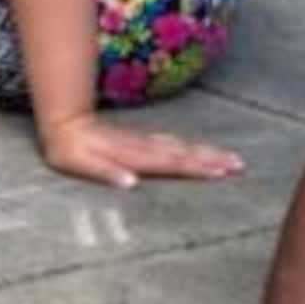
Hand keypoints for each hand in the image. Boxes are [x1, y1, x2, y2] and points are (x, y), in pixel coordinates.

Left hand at [39, 113, 244, 187]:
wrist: (65, 121)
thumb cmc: (68, 148)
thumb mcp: (78, 162)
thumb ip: (105, 172)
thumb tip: (130, 183)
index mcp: (132, 155)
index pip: (170, 163)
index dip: (196, 168)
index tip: (221, 171)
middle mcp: (143, 148)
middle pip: (183, 154)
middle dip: (212, 160)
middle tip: (239, 165)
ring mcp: (144, 143)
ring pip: (182, 148)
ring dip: (207, 153)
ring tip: (231, 159)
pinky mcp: (142, 142)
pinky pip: (173, 145)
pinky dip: (191, 149)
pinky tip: (200, 151)